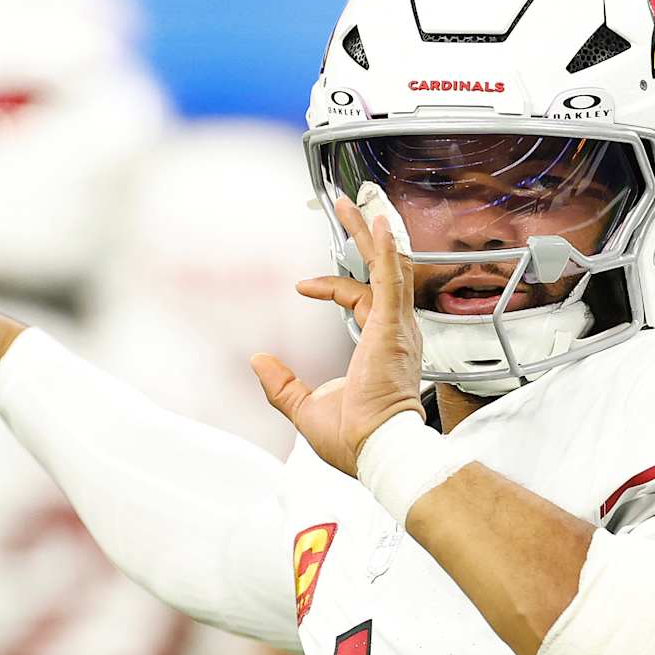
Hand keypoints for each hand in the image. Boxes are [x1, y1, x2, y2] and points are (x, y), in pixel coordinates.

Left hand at [251, 196, 424, 476]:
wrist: (378, 452)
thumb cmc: (357, 439)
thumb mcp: (306, 408)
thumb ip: (282, 385)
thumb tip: (257, 362)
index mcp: (382, 346)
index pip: (361, 298)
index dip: (332, 286)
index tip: (301, 285)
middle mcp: (396, 331)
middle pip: (382, 270)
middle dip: (364, 236)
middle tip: (350, 205)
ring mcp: (397, 328)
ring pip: (388, 265)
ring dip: (371, 232)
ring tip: (358, 202)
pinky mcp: (392, 328)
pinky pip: (391, 279)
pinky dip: (385, 250)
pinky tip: (378, 223)